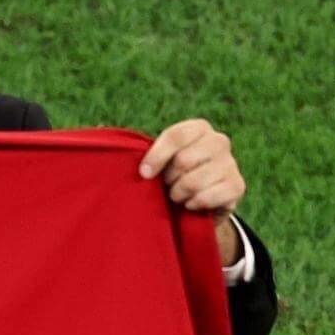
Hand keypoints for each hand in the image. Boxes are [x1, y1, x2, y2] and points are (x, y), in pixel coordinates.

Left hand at [138, 118, 244, 263]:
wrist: (197, 206)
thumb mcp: (154, 161)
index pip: (175, 136)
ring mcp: (231, 163)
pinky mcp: (238, 186)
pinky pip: (209, 196)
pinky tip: (192, 204)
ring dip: (179, 195)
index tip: (143, 174)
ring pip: (194, 181)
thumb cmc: (169, 178)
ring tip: (178, 196)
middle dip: (169, 180)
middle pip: (184, 161)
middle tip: (167, 186)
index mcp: (198, 128)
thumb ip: (131, 146)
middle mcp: (219, 141)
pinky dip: (194, 204)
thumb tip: (97, 132)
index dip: (156, 157)